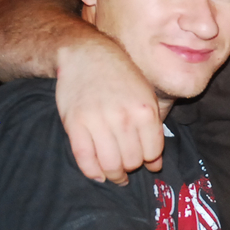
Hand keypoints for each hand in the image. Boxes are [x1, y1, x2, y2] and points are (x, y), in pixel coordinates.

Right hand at [55, 38, 162, 184]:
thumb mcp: (146, 97)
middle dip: (131, 168)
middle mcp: (123, 117)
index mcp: (145, 111)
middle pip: (132, 161)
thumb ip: (153, 130)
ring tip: (115, 174)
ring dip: (114, 175)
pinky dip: (92, 172)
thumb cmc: (121, 76)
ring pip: (110, 164)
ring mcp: (97, 121)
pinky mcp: (74, 123)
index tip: (145, 161)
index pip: (152, 152)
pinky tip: (98, 174)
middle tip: (127, 165)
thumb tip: (155, 165)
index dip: (150, 161)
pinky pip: (84, 158)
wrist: (86, 55)